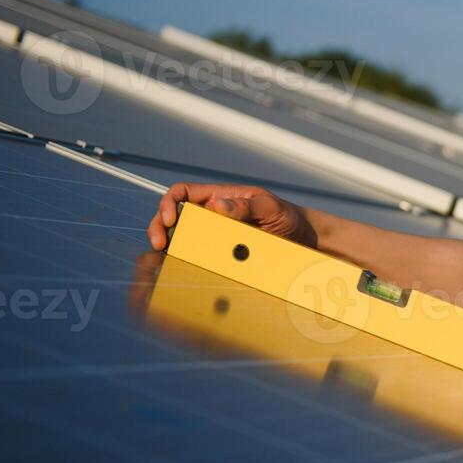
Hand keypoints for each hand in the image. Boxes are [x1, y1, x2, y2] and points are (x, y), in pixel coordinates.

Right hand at [146, 182, 314, 251]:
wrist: (304, 240)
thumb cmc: (287, 217)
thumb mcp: (270, 208)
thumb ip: (246, 206)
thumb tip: (217, 205)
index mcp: (220, 197)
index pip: (182, 193)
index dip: (169, 203)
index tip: (170, 220)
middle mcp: (213, 215)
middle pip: (175, 216)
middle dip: (160, 227)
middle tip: (159, 244)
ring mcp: (216, 235)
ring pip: (185, 238)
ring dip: (173, 246)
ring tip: (168, 256)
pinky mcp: (223, 253)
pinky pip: (202, 257)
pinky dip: (192, 262)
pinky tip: (188, 270)